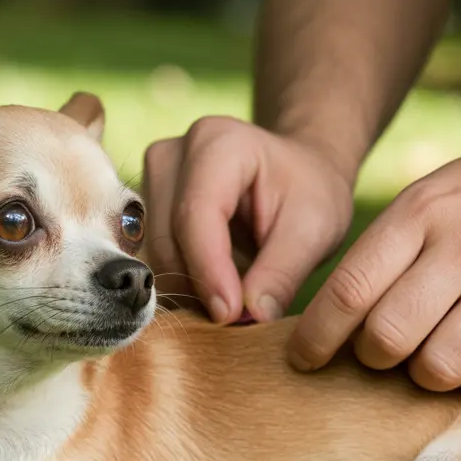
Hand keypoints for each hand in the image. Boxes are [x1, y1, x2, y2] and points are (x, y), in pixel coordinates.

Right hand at [141, 116, 353, 323]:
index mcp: (219, 142)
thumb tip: (251, 316)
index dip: (209, 271)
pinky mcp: (145, 203)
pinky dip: (181, 280)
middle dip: (199, 285)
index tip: (231, 315)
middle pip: (167, 236)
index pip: (196, 215)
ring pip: (153, 251)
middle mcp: (173, 153)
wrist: (299, 173)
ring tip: (232, 300)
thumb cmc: (310, 193)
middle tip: (238, 318)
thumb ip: (282, 272)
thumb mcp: (314, 230)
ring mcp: (154, 178)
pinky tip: (214, 289)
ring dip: (189, 287)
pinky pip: (151, 255)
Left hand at [286, 130, 460, 397]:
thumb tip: (325, 327)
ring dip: (422, 376)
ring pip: (438, 369)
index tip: (303, 359)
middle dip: (371, 359)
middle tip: (380, 352)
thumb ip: (380, 254)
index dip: (316, 337)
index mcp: (422, 213)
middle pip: (388, 338)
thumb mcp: (427, 200)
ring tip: (430, 355)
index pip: (351, 290)